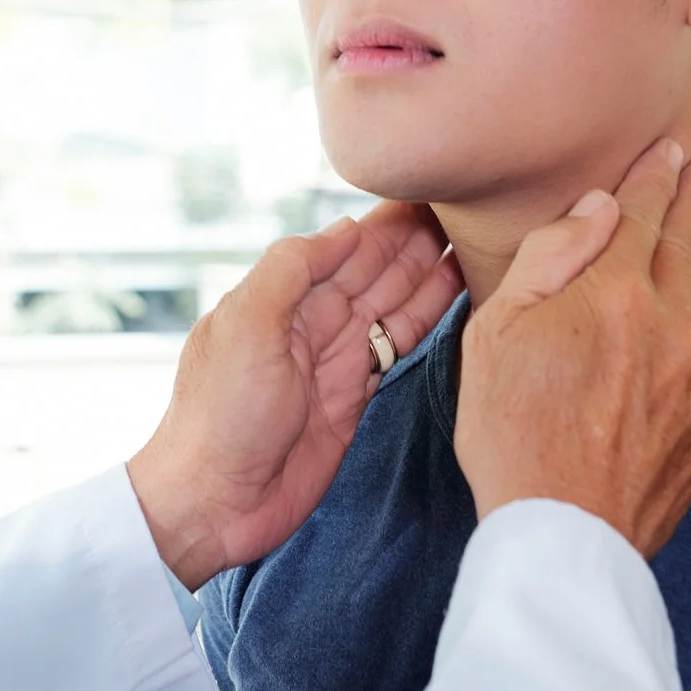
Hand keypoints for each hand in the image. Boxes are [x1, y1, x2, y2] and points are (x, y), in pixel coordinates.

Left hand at [129, 203, 464, 589]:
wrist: (214, 501)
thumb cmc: (220, 415)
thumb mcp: (246, 325)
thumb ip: (291, 270)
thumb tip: (344, 228)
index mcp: (282, 297)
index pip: (346, 247)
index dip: (388, 222)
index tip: (432, 189)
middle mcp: (312, 323)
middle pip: (376, 271)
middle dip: (419, 241)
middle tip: (472, 210)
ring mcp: (334, 361)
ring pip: (392, 305)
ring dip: (430, 275)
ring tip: (476, 244)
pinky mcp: (352, 398)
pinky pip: (394, 348)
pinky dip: (424, 322)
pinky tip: (452, 299)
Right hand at [453, 139, 690, 556]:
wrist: (566, 530)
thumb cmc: (512, 431)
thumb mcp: (497, 334)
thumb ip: (549, 259)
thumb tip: (599, 207)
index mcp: (611, 293)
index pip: (638, 217)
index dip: (653, 179)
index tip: (667, 148)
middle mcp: (666, 321)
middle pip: (685, 243)